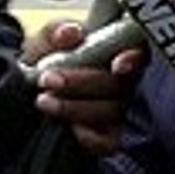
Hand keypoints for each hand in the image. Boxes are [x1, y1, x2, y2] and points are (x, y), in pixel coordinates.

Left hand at [23, 18, 144, 154]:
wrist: (34, 94)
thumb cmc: (48, 61)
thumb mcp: (46, 42)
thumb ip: (56, 32)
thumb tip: (70, 33)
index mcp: (119, 48)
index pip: (141, 51)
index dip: (135, 59)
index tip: (117, 66)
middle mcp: (127, 79)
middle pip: (119, 83)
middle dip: (83, 82)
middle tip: (49, 79)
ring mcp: (120, 108)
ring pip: (112, 111)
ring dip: (76, 108)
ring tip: (44, 101)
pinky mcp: (109, 135)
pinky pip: (110, 141)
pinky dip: (92, 137)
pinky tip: (71, 128)